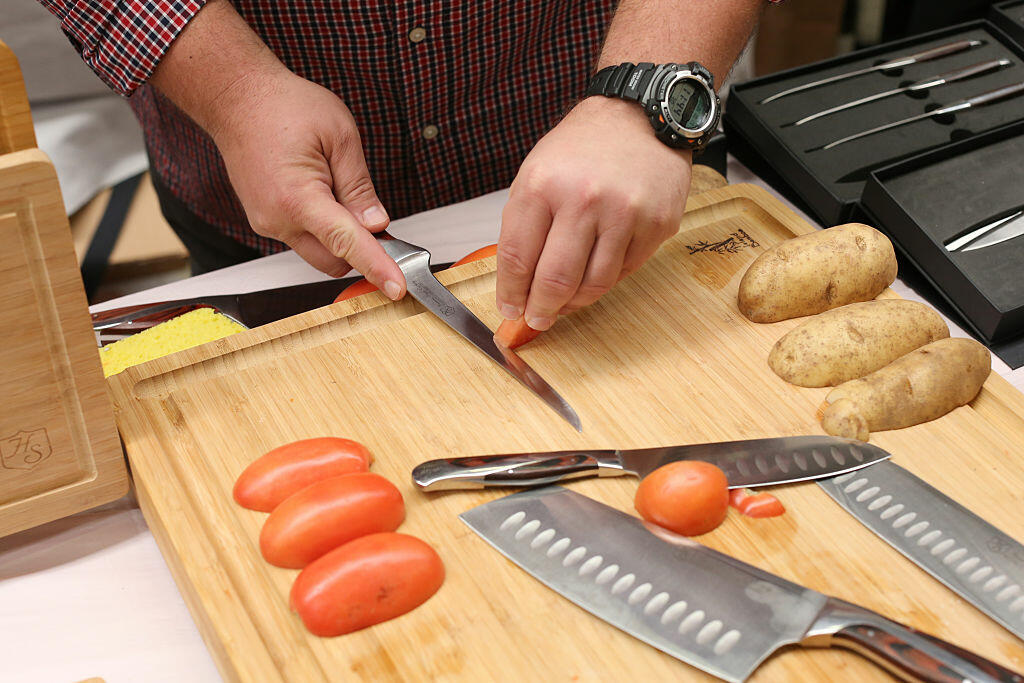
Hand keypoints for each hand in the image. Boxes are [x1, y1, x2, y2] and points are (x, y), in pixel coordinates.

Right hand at [210, 70, 405, 298]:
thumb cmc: (285, 106)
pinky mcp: (264, 220)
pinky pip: (302, 238)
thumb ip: (360, 186)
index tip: (397, 288)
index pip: (347, 244)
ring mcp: (267, 222)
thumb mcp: (339, 135)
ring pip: (318, 252)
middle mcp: (277, 219)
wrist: (236, 97)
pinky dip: (321, 228)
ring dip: (339, 237)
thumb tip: (377, 224)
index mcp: (298, 198)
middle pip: (333, 260)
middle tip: (374, 215)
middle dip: (360, 249)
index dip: (377, 267)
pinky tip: (321, 192)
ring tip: (337, 187)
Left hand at [496, 97, 691, 329]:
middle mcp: (584, 199)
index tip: (510, 309)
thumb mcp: (537, 173)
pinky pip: (625, 271)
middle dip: (541, 310)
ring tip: (564, 304)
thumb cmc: (582, 148)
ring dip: (574, 304)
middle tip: (537, 319)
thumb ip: (525, 227)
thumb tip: (517, 285)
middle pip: (555, 280)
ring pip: (594, 285)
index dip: (511, 293)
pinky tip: (594, 274)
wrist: (639, 116)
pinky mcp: (657, 225)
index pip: (518, 257)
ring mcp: (626, 213)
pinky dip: (606, 281)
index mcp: (543, 185)